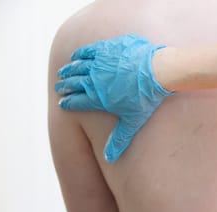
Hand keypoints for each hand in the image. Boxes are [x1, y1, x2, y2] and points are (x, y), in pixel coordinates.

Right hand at [55, 34, 172, 161]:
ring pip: (78, 66)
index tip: (62, 104)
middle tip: (58, 88)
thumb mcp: (133, 121)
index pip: (77, 101)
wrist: (158, 71)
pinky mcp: (106, 48)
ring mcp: (99, 62)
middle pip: (74, 83)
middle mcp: (94, 79)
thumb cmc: (146, 98)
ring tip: (63, 73)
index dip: (68, 103)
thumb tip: (109, 159)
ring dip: (68, 70)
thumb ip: (119, 139)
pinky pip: (88, 51)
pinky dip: (79, 54)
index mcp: (98, 97)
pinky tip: (75, 56)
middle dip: (64, 86)